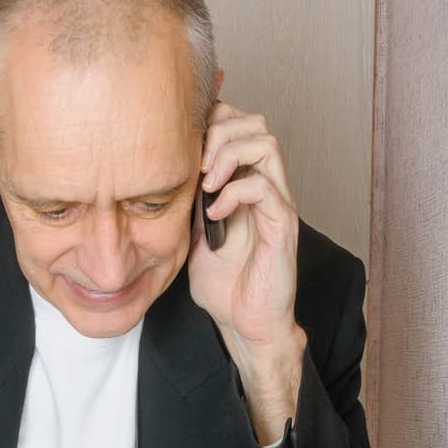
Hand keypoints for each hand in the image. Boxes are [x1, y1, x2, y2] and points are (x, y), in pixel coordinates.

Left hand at [188, 93, 300, 356]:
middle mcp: (266, 187)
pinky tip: (214, 212)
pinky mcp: (282, 224)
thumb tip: (165, 177)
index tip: (185, 148)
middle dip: (221, 132)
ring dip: (229, 155)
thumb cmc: (225, 287)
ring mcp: (277, 203)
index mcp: (246, 184)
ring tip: (207, 183)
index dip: (213, 123)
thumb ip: (187, 205)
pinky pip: (264, 187)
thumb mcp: (191, 237)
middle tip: (197, 164)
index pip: (238, 125)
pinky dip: (234, 192)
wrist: (245, 324)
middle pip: (256, 123)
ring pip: (266, 144)